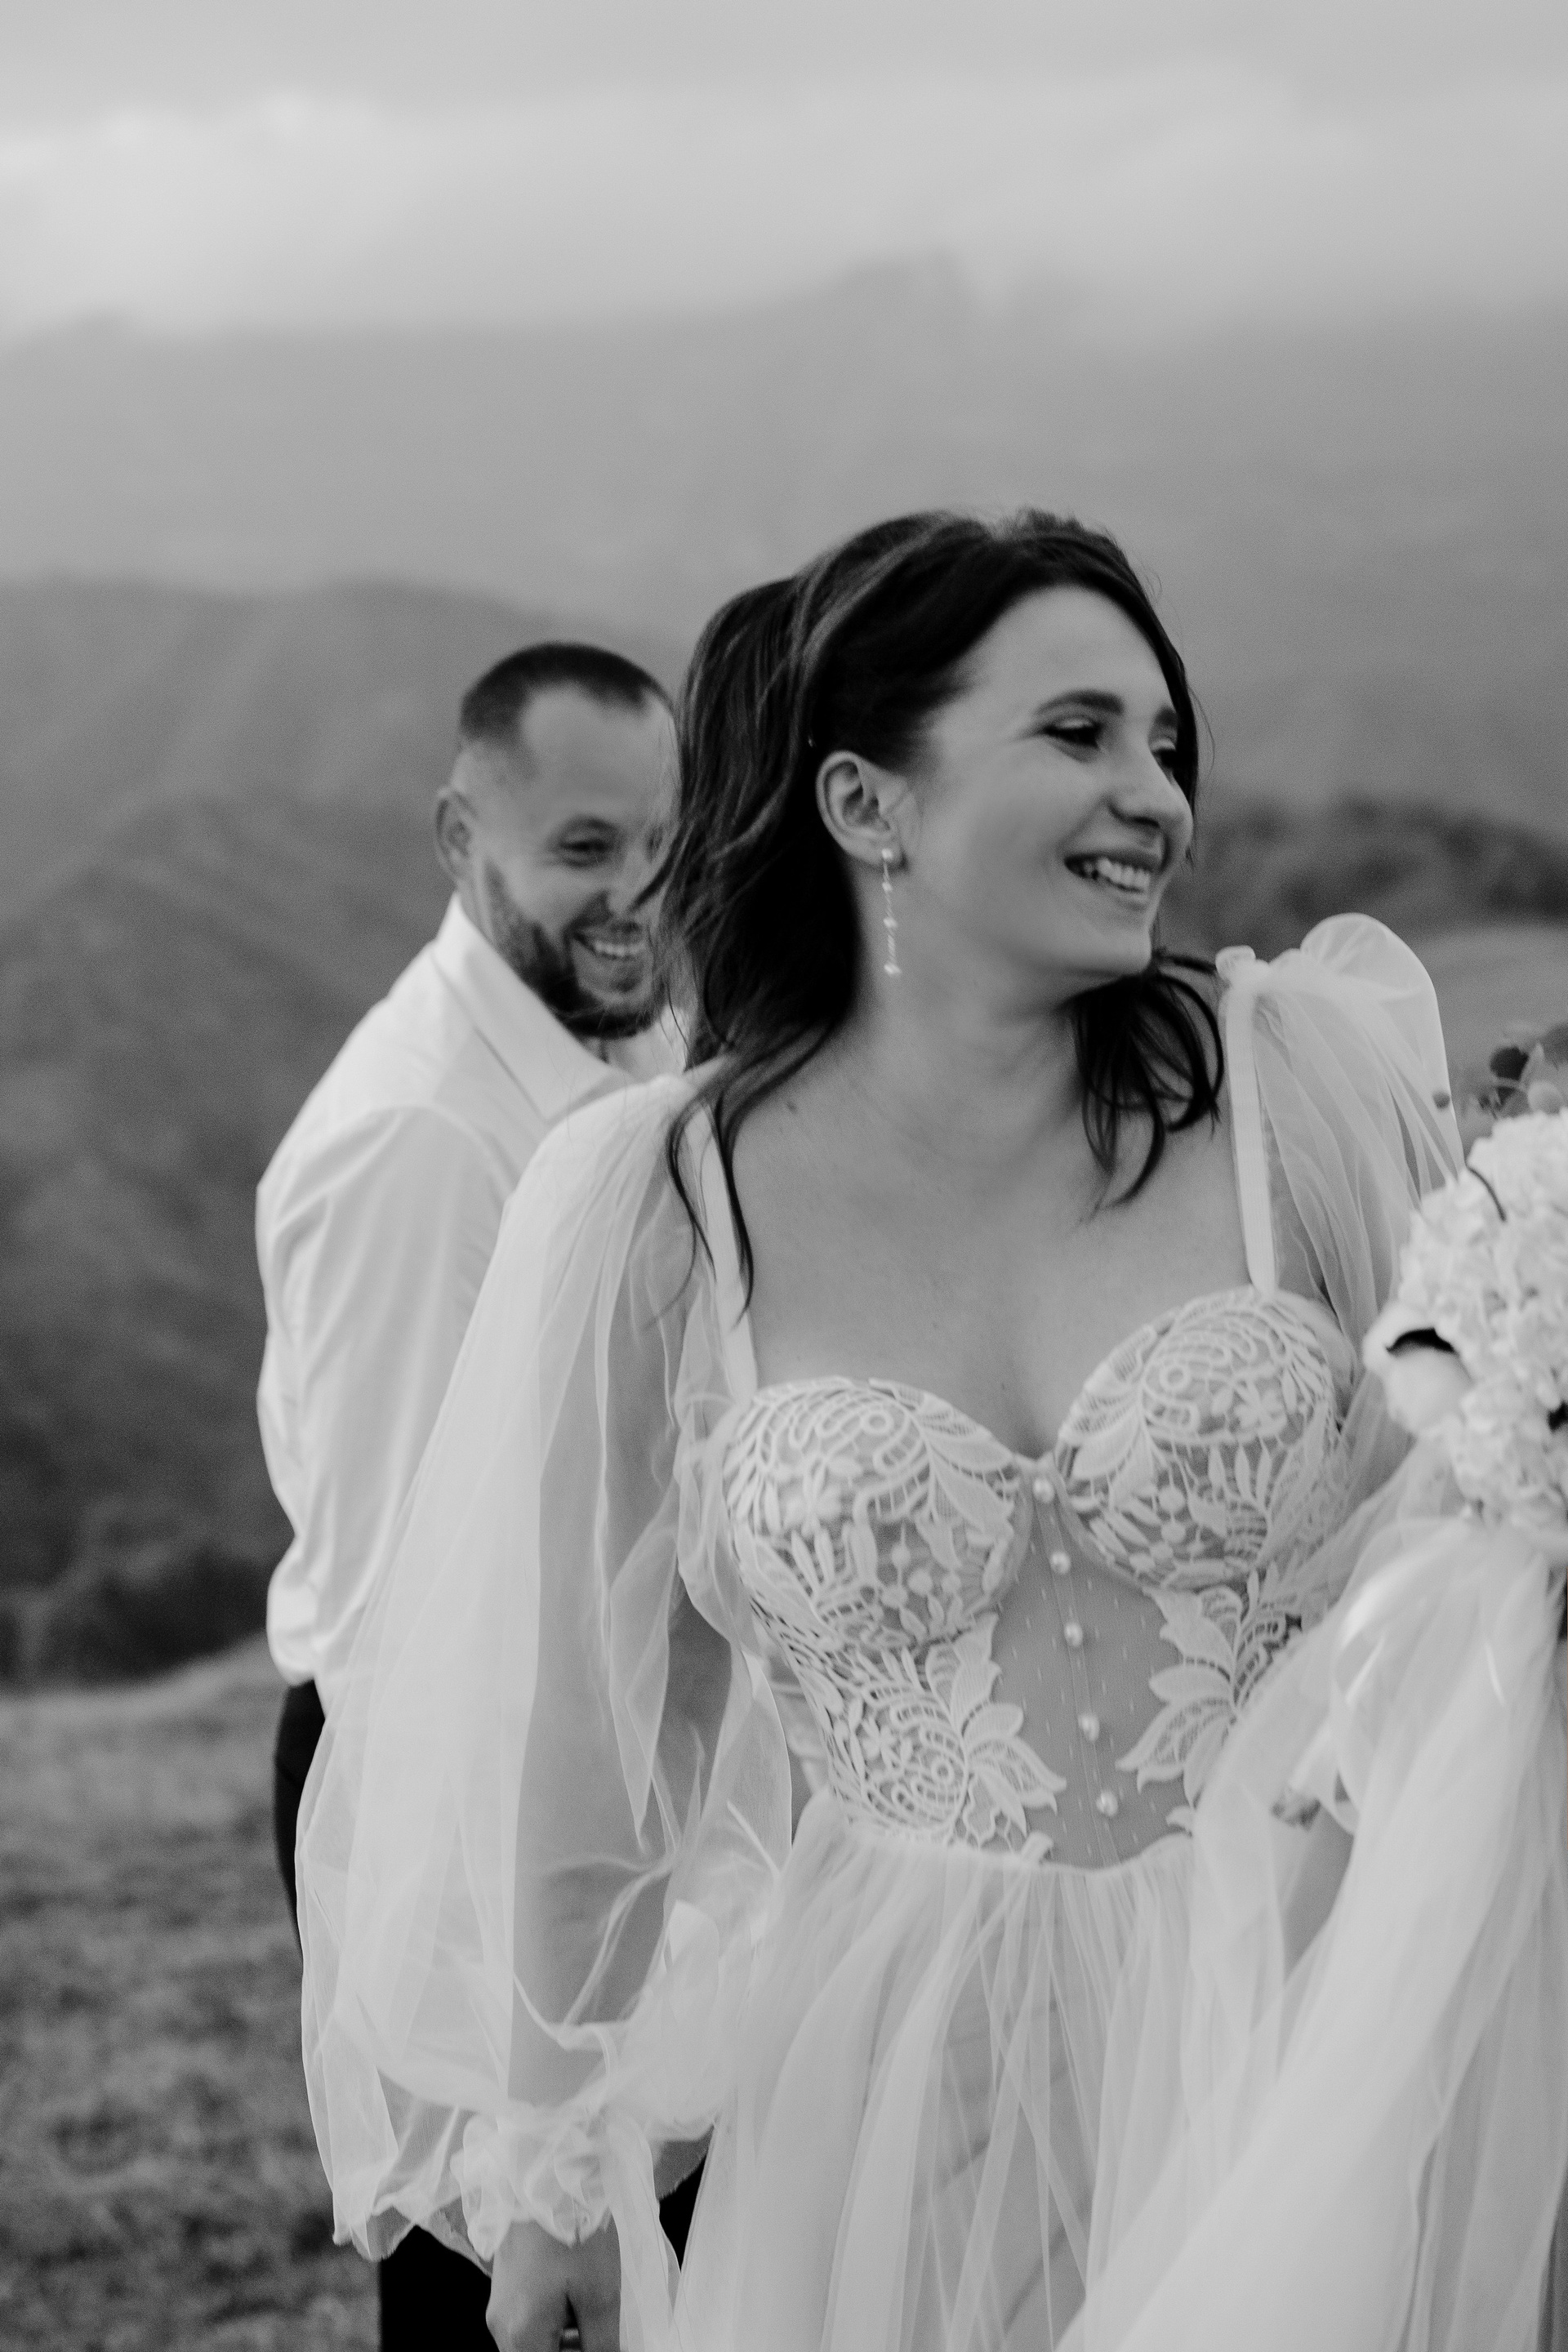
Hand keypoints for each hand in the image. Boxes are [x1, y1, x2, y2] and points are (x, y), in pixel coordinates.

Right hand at [487, 2216, 620, 2351]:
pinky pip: (528, 2321)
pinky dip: (552, 2322)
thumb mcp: (600, 2294)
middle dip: (570, 2351)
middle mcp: (500, 2326)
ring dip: (563, 2341)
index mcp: (520, 2335)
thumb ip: (602, 2344)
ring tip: (592, 2315)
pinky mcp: (504, 2285)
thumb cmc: (575, 2233)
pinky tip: (577, 2299)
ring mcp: (498, 2304)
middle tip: (600, 2334)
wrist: (546, 2174)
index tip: (600, 2344)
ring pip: (532, 2343)